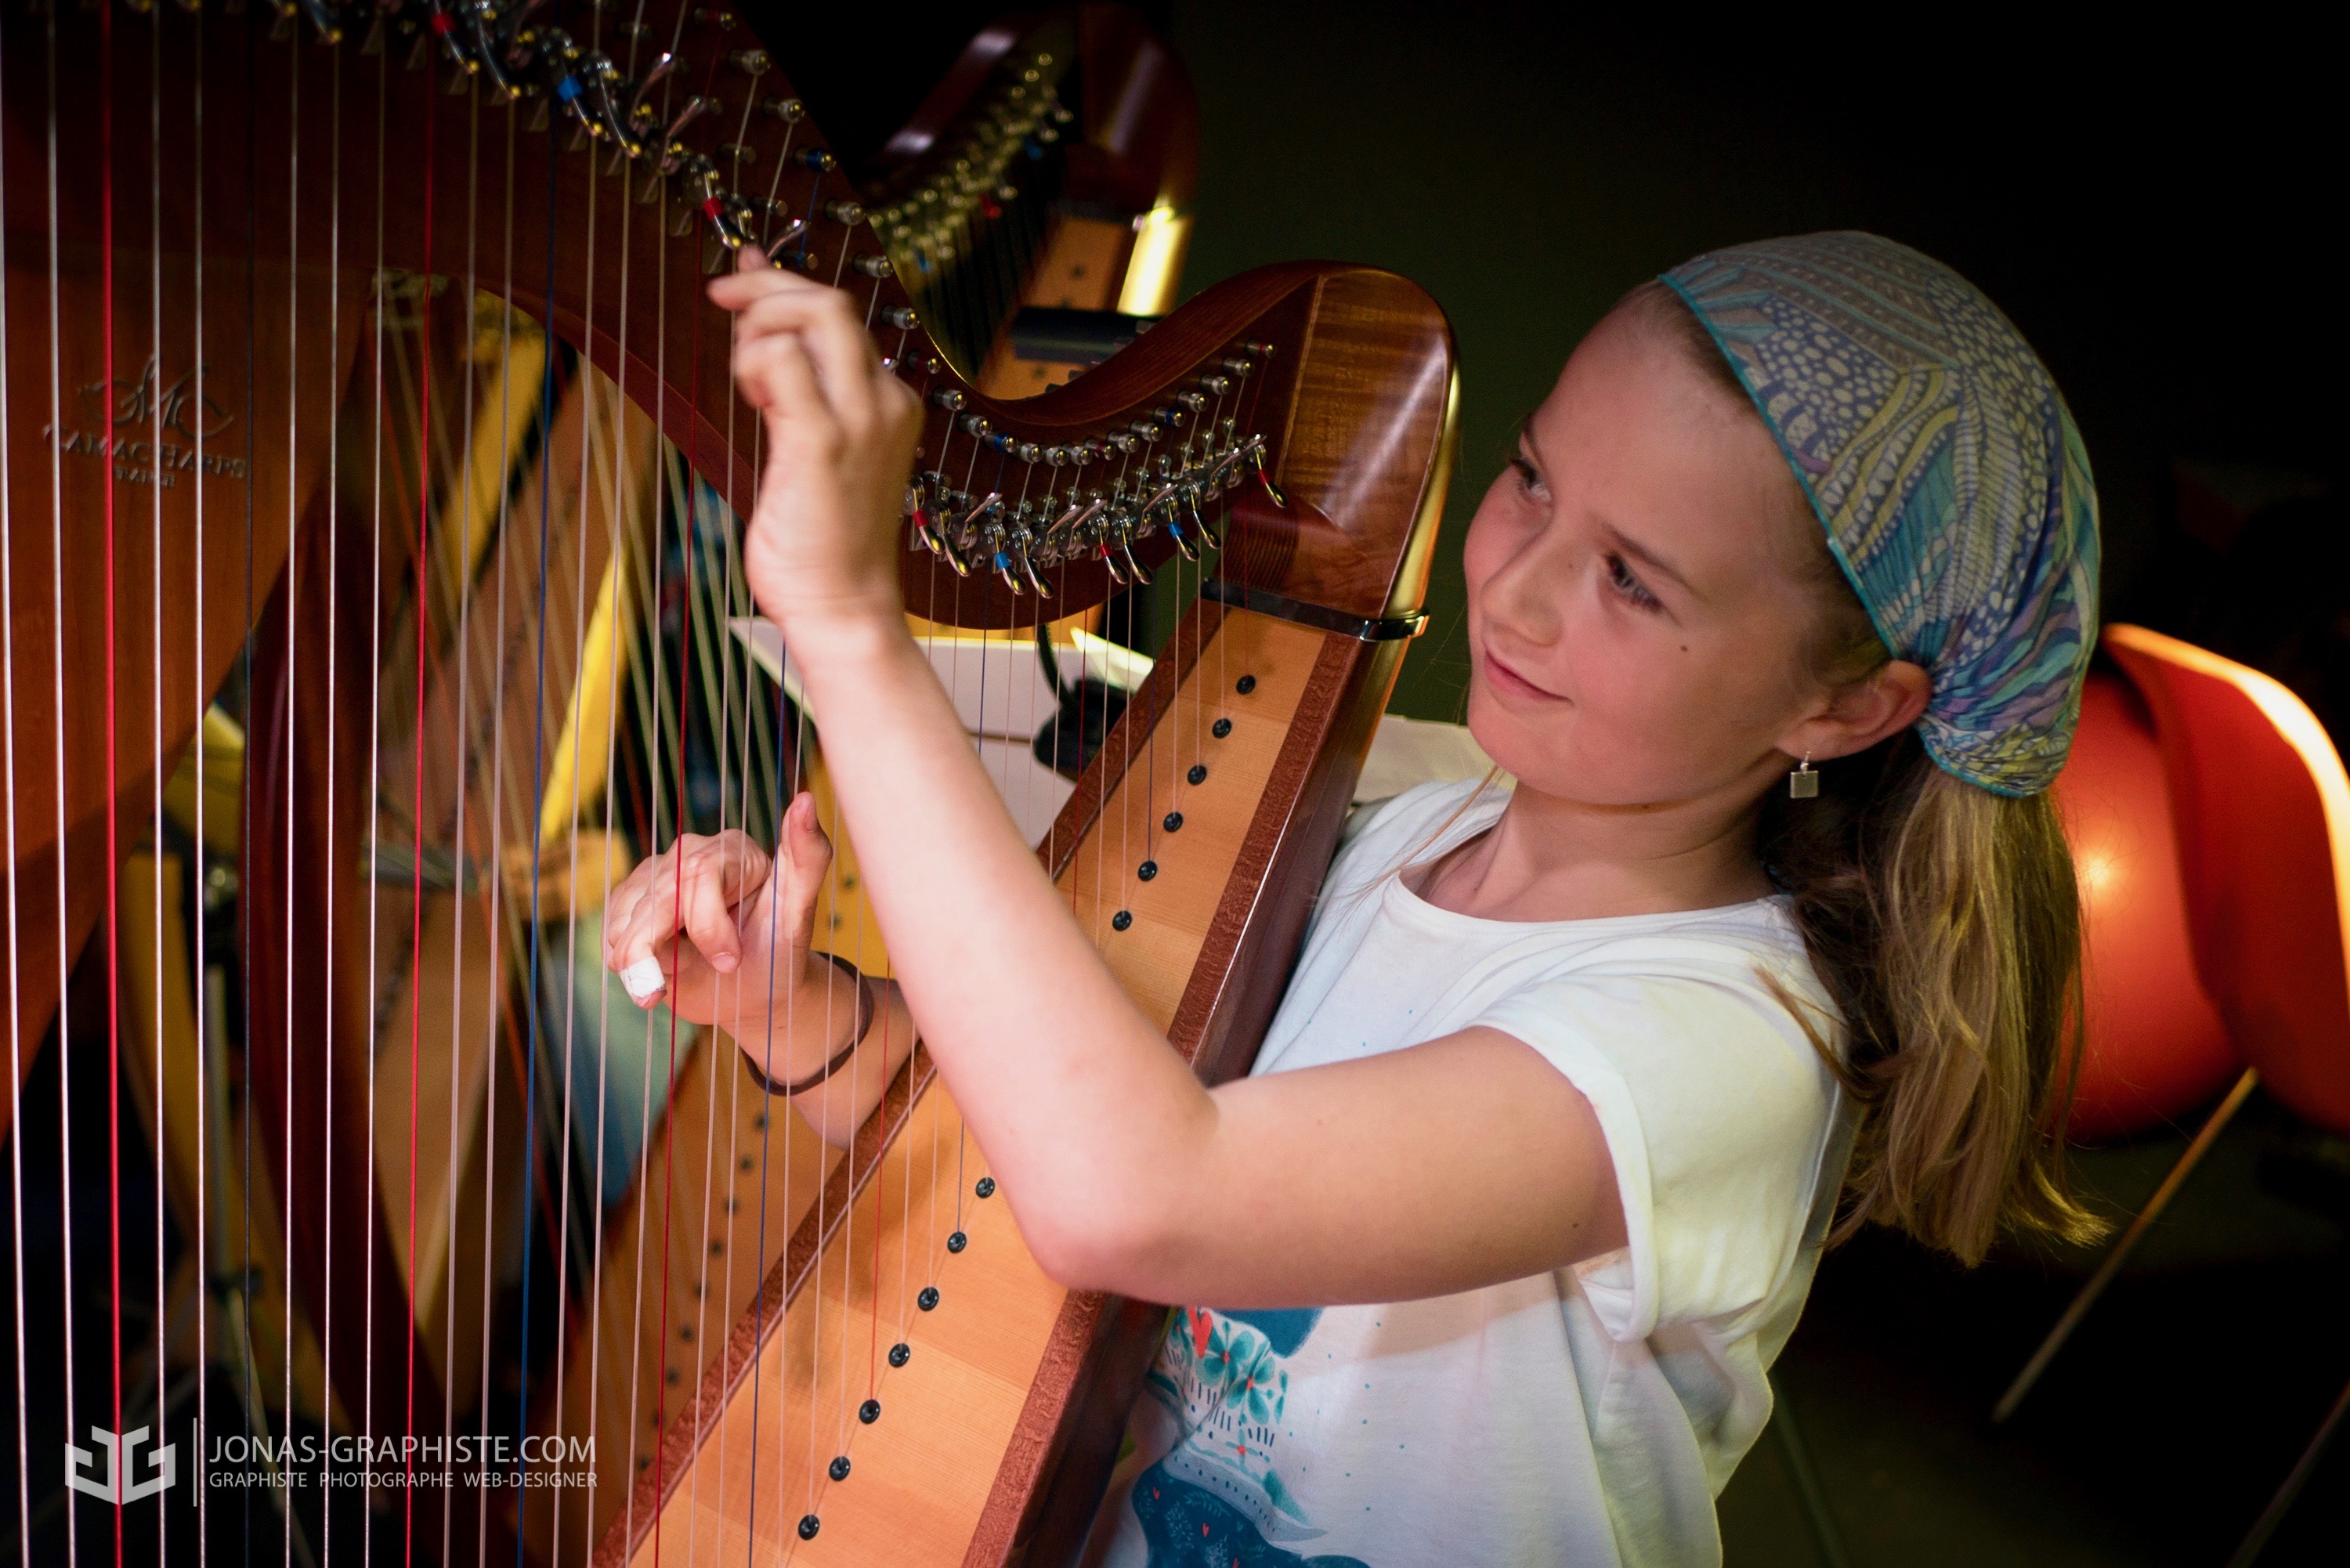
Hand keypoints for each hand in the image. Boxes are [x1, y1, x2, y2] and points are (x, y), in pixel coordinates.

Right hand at [600, 794, 834, 1029]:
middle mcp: (691, 855)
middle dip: (657, 950)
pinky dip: (628, 962)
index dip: (708, 926)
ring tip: (674, 980)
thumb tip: (806, 800)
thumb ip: (809, 856)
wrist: (751, 994)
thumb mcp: (799, 913)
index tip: (730, 962)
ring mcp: (657, 879)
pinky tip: (656, 975)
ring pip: (626, 915)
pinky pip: (613, 930)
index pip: (699, 874)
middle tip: (668, 989)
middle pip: (656, 897)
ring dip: (639, 961)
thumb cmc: (778, 954)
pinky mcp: (633, 904)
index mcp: (733, 849)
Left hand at [709, 247, 924, 641]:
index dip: (783, 285)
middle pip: (830, 300)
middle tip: (721, 302)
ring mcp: (860, 419)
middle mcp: (885, 401)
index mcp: (889, 401)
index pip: (839, 314)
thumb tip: (760, 324)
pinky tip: (750, 400)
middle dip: (766, 289)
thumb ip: (792, 384)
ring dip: (758, 326)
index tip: (739, 283)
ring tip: (743, 379)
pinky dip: (752, 362)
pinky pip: (781, 359)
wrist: (844, 606)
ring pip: (814, 315)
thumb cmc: (824, 539)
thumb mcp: (812, 448)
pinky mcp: (823, 441)